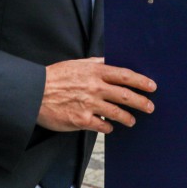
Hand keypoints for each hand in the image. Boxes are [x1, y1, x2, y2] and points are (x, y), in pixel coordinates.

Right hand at [37, 57, 155, 133]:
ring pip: (116, 113)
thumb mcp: (76, 64)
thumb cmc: (54, 76)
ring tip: (132, 121)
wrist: (34, 92)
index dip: (140, 81)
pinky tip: (110, 128)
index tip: (152, 86)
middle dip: (141, 101)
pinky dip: (108, 127)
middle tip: (150, 107)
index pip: (124, 75)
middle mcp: (94, 87)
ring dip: (127, 117)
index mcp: (94, 71)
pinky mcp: (81, 120)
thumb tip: (109, 60)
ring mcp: (89, 104)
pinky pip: (101, 126)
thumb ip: (94, 62)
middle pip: (125, 95)